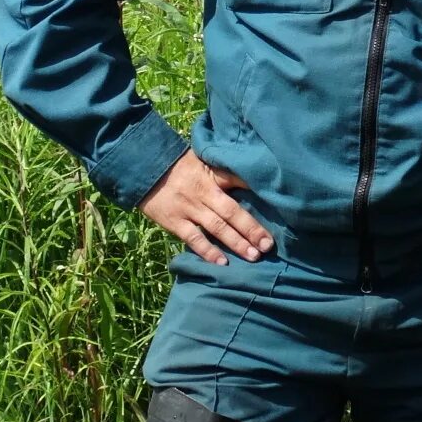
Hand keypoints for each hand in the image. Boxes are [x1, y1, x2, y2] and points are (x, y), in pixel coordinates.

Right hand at [140, 151, 273, 265]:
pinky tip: (223, 263)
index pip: (238, 179)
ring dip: (236, 242)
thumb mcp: (203, 158)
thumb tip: (252, 173)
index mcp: (212, 173)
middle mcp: (203, 191)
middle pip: (232, 211)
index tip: (278, 203)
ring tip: (254, 256)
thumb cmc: (179, 165)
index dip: (257, 190)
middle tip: (268, 244)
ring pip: (217, 228)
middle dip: (252, 228)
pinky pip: (194, 239)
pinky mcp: (174, 221)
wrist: (144, 169)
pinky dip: (208, 251)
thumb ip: (223, 168)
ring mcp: (189, 208)